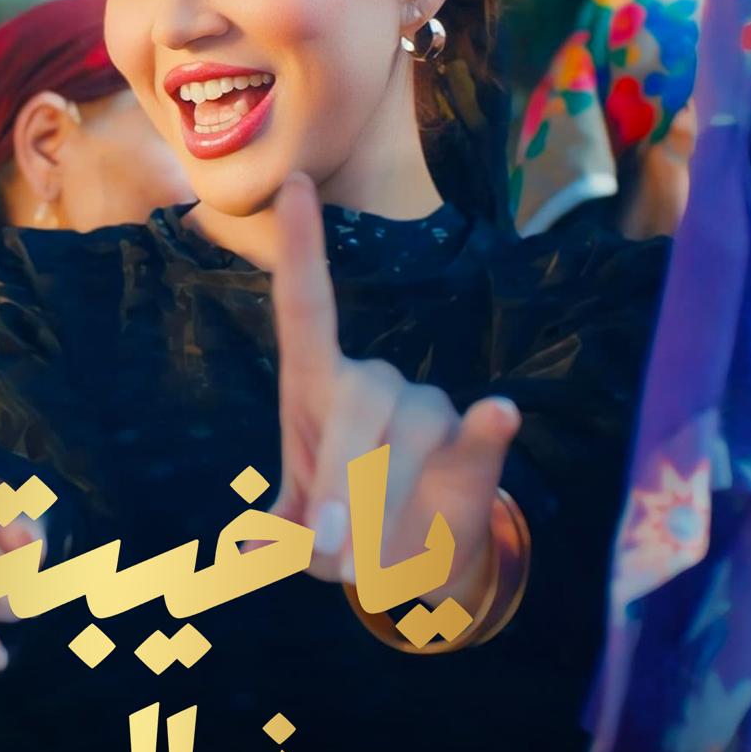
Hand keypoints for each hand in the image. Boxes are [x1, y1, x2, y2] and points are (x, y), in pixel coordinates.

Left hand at [267, 174, 520, 605]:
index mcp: (316, 389)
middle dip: (343, 476)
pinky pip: (482, 432)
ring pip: (411, 432)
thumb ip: (276, 538)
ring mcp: (427, 410)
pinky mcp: (474, 445)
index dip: (300, 249)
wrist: (412, 565)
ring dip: (385, 505)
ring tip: (369, 567)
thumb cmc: (341, 530)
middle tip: (334, 555)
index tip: (292, 184)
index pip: (306, 307)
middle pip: (360, 397)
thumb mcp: (297, 533)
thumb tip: (250, 548)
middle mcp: (373, 384)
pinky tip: (500, 414)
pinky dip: (489, 427)